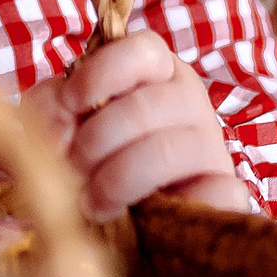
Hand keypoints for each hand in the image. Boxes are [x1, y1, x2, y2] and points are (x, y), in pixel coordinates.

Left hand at [20, 31, 249, 218]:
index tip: (71, 103)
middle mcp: (190, 102)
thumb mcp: (61, 123)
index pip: (143, 50)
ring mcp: (212, 147)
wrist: (121, 226)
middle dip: (97, 140)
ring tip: (92, 202)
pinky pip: (219, 194)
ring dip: (119, 178)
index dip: (101, 73)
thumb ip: (49, 108)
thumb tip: (60, 130)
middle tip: (72, 167)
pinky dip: (177, 206)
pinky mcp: (227, 194)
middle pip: (147, 106)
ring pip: (171, 150)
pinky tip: (142, 220)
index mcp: (156, 72)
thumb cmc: (91, 160)